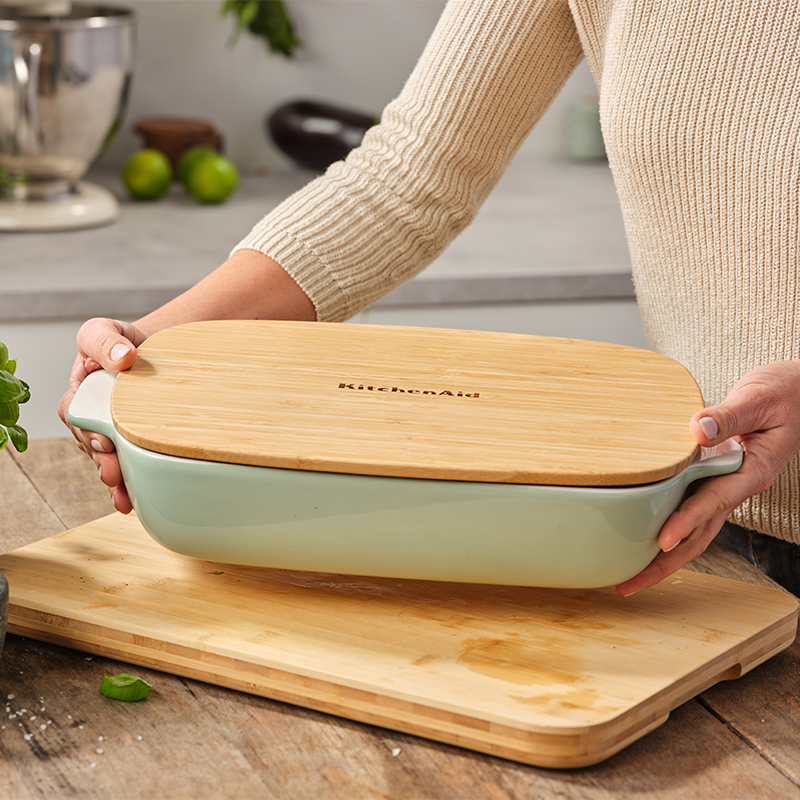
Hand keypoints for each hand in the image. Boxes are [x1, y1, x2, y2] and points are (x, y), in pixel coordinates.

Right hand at [57, 318, 148, 513]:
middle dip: (102, 462)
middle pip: (91, 444)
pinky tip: (135, 499)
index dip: (86, 431)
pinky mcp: (133, 441)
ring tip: (124, 497)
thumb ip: (107, 341)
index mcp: (78, 391)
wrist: (157, 352)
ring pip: (108, 459)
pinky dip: (131, 482)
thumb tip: (123, 357)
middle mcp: (90, 415)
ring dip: (115, 480)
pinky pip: (128, 464)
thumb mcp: (107, 331)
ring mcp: (111, 431)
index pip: (74, 414)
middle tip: (113, 473)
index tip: (104, 442)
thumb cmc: (124, 342)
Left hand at [616, 359, 799, 595]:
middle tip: (630, 583)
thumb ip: (729, 416)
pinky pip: (691, 508)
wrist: (796, 391)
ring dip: (664, 555)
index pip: (713, 502)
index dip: (686, 522)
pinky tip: (644, 537)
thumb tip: (697, 430)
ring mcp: (726, 486)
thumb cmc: (782, 393)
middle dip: (666, 562)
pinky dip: (669, 526)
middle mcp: (738, 486)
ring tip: (630, 574)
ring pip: (695, 530)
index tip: (661, 541)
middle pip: (700, 534)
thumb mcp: (758, 400)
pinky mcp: (716, 478)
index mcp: (752, 471)